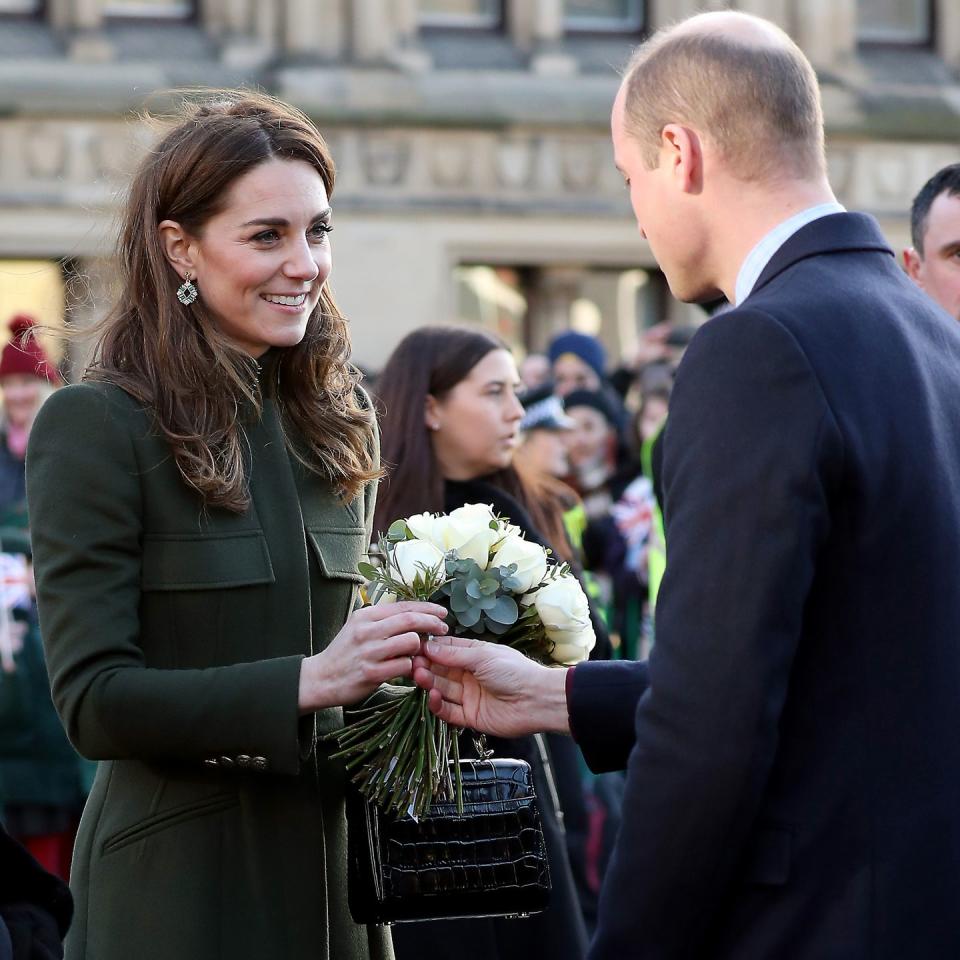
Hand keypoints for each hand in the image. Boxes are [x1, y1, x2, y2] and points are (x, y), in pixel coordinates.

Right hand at [299, 601, 448, 711]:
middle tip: (443, 628)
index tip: (441, 612)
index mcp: (366, 615)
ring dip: (420, 648)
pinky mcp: (371, 673)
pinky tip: (407, 670)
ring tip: (418, 654)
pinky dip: (411, 668)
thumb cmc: (344, 653)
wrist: (320, 678)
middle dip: (432, 623)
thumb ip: (382, 621)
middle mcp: (367, 630)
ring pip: (411, 642)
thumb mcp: (358, 627)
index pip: (404, 606)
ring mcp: (369, 651)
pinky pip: (404, 666)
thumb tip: (414, 615)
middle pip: (411, 620)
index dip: (427, 608)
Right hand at [413, 636, 570, 737]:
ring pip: (442, 689)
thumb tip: (429, 646)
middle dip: (426, 666)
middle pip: (441, 671)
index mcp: (474, 656)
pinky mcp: (469, 716)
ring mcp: (469, 696)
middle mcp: (469, 675)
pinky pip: (448, 711)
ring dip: (430, 683)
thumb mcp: (482, 656)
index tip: (414, 647)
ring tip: (419, 676)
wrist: (535, 701)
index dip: (431, 649)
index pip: (446, 651)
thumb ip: (454, 654)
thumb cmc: (514, 671)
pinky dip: (438, 705)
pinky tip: (432, 696)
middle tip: (412, 664)